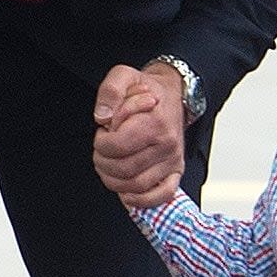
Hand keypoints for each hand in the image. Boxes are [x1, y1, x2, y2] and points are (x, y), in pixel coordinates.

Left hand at [93, 61, 185, 207]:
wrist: (173, 96)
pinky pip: (161, 196)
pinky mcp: (175, 172)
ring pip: (137, 186)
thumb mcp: (124, 76)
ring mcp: (172, 161)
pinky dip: (140, 200)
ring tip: (109, 166)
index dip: (101, 144)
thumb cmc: (147, 89)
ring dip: (114, 181)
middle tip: (102, 151)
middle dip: (103, 163)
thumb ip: (110, 90)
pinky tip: (126, 192)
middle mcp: (167, 144)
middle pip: (125, 169)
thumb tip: (102, 116)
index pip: (118, 146)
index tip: (102, 135)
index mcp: (155, 122)